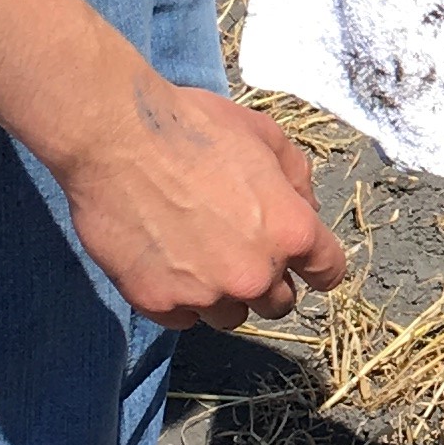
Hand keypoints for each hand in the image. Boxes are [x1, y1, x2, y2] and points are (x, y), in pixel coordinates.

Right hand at [60, 76, 350, 331]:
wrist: (115, 138)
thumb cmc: (193, 127)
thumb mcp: (263, 135)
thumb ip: (296, 178)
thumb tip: (304, 208)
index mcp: (290, 230)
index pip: (328, 271)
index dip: (318, 266)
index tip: (307, 265)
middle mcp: (255, 273)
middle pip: (279, 303)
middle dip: (267, 280)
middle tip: (238, 250)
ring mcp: (206, 294)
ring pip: (231, 316)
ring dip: (223, 294)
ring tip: (196, 256)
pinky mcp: (159, 304)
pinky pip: (183, 318)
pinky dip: (179, 297)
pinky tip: (164, 262)